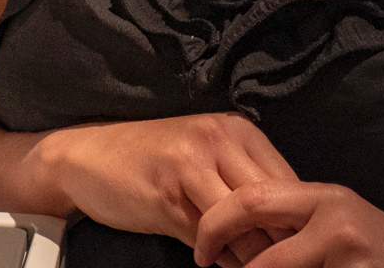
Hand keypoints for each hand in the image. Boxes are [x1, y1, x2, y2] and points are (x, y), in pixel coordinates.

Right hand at [42, 113, 294, 266]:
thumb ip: (247, 188)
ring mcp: (192, 165)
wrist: (87, 157)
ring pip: (245, 227)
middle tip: (275, 266)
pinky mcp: (167, 196)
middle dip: (279, 246)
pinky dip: (219, 260)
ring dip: (249, 258)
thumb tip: (293, 234)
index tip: (293, 252)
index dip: (296, 226)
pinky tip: (211, 261)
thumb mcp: (208, 161)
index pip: (291, 185)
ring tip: (244, 266)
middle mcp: (219, 140)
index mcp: (238, 130)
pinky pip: (210, 241)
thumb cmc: (154, 162)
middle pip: (273, 206)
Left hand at [193, 181, 383, 267]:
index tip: (199, 251)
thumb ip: (289, 219)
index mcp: (324, 198)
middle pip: (262, 259)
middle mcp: (338, 226)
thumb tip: (222, 228)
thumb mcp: (334, 219)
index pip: (251, 200)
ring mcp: (352, 261)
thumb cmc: (373, 247)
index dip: (214, 226)